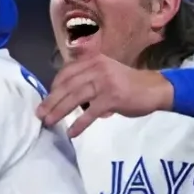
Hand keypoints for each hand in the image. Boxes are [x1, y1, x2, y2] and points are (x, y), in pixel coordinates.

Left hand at [38, 51, 169, 137]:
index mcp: (93, 61)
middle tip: (40, 114)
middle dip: (51, 101)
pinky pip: (90, 113)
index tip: (46, 101)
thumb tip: (65, 96)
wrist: (153, 89)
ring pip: (75, 97)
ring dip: (59, 111)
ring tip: (49, 122)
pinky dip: (79, 124)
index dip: (53, 87)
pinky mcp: (112, 97)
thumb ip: (88, 79)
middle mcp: (97, 68)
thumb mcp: (105, 73)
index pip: (66, 73)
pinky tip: (71, 132)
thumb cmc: (127, 83)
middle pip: (68, 85)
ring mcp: (104, 82)